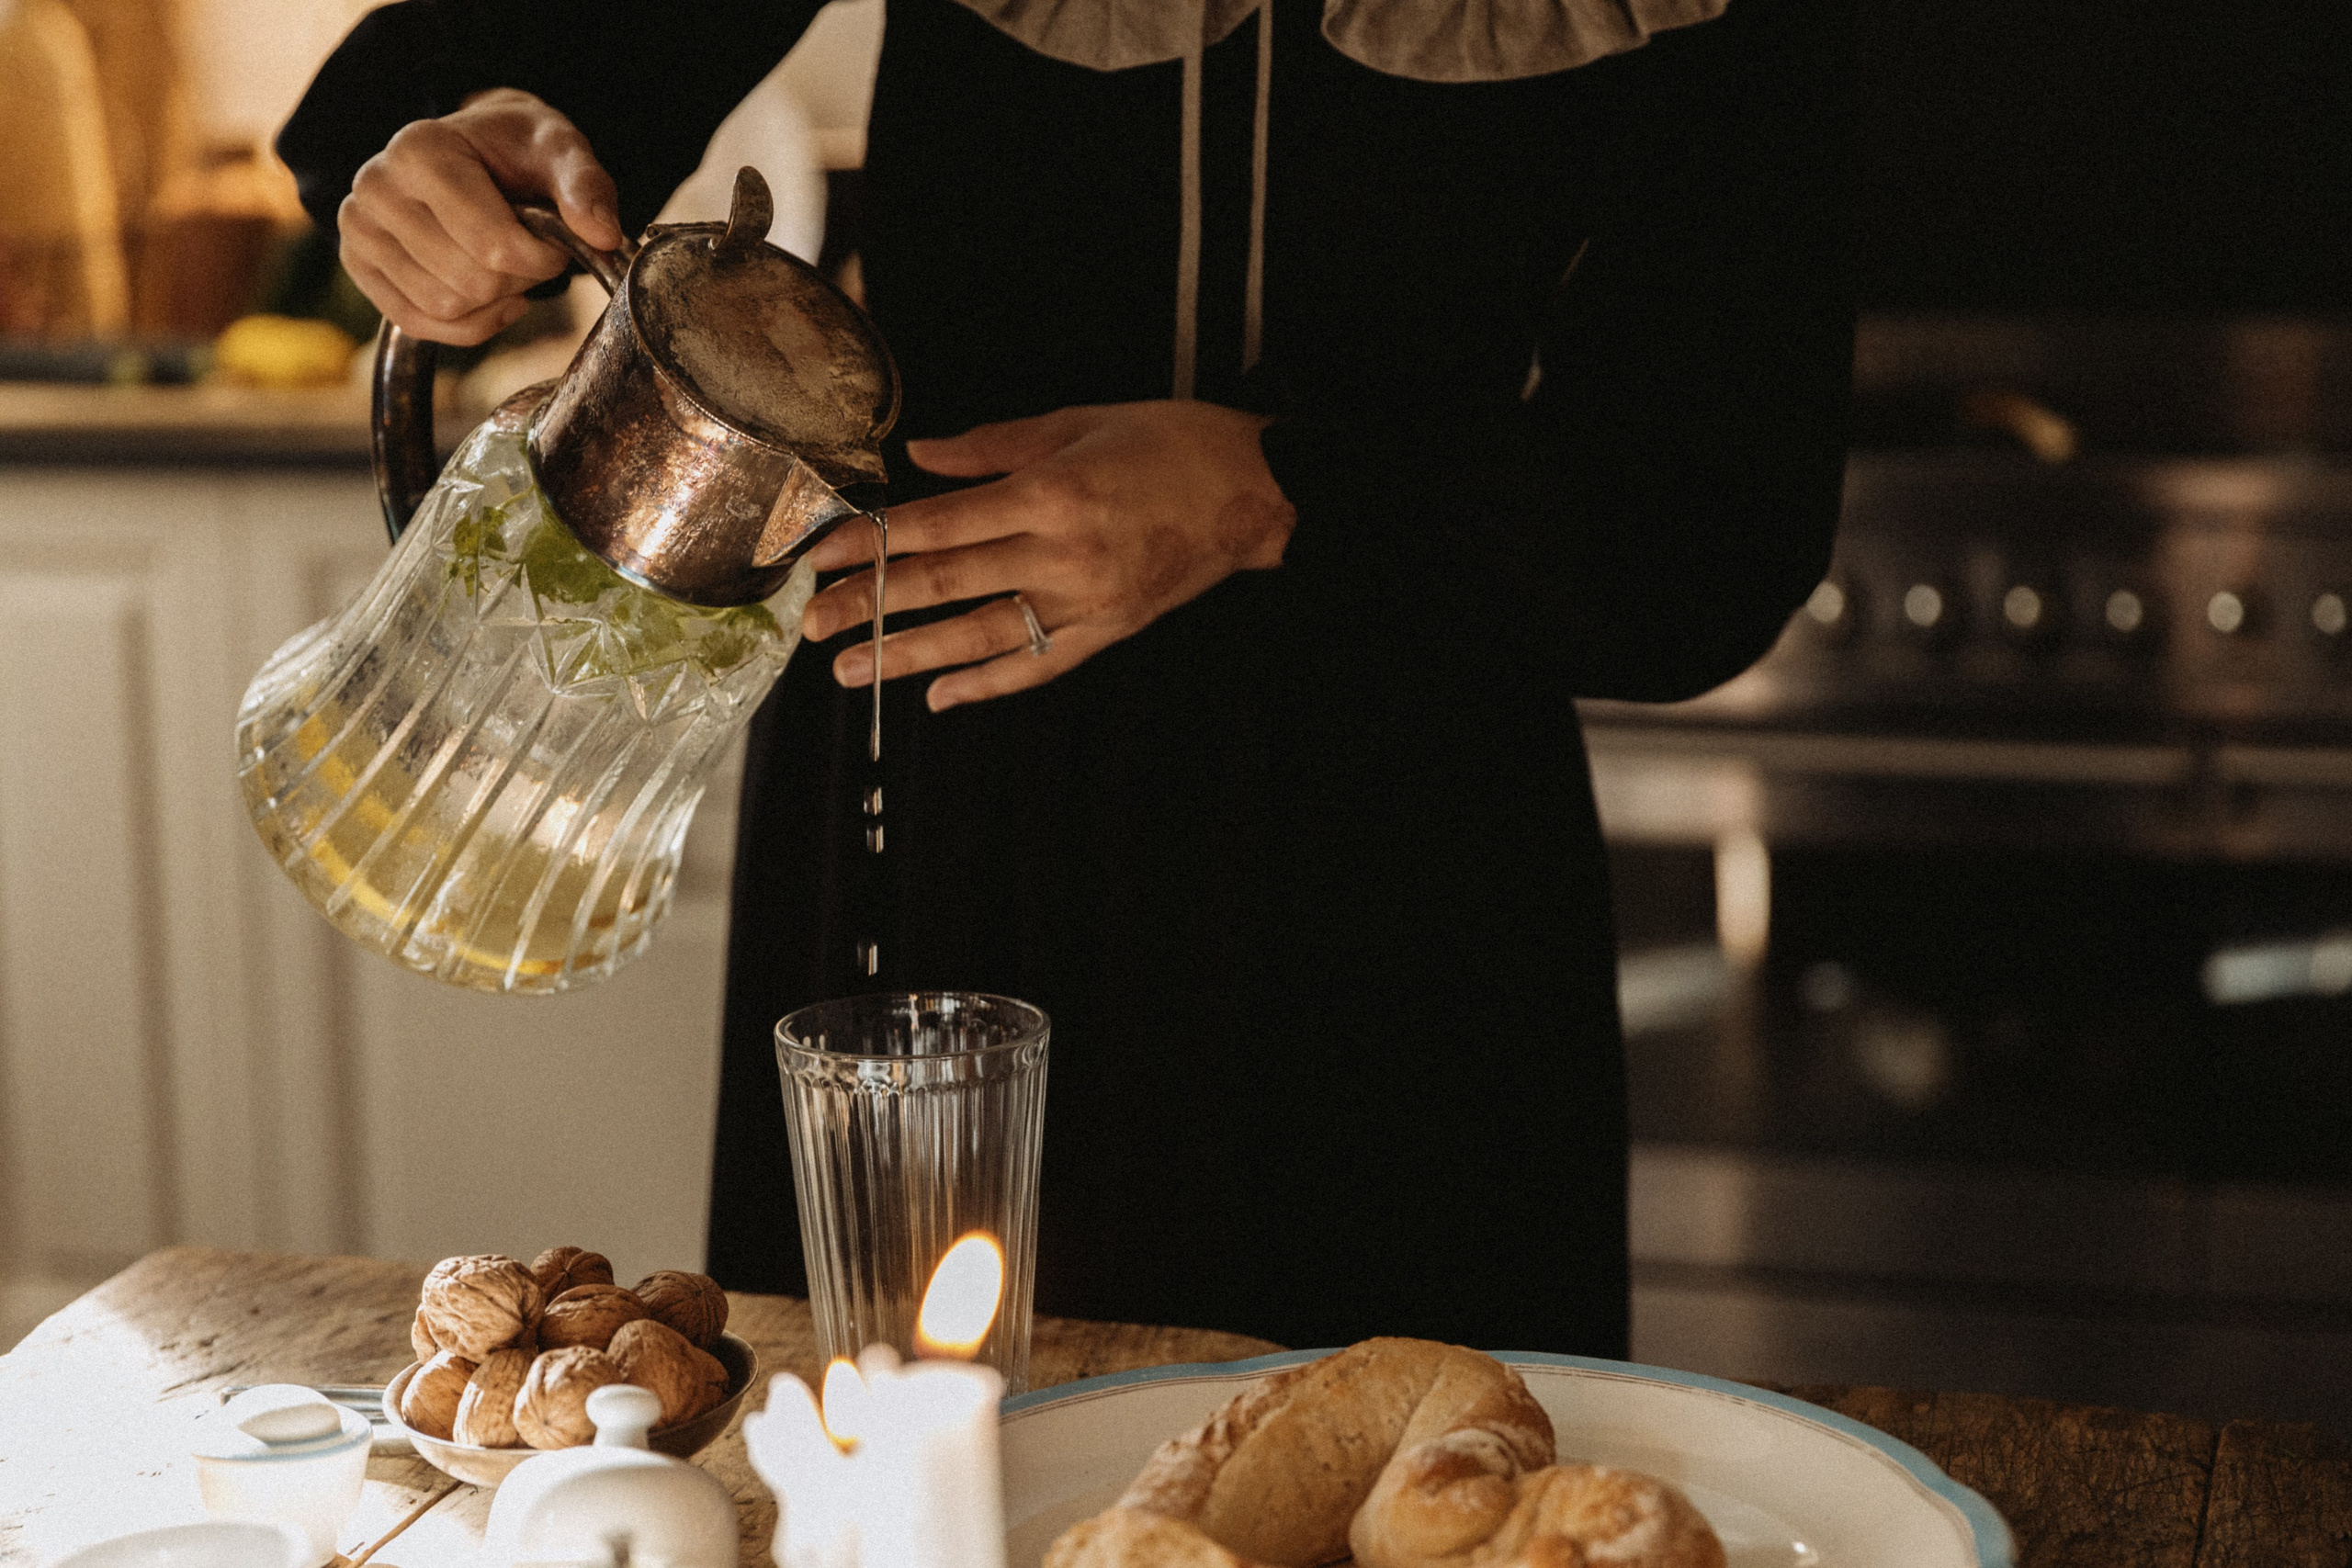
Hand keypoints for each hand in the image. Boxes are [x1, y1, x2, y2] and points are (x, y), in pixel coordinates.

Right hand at [339, 88, 623, 344]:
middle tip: (528, 251)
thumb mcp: (560, 150)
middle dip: (518, 278)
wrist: (474, 150)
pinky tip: (489, 298)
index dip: (541, 259)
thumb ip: (586, 187)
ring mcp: (359, 228)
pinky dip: (468, 323)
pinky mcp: (358, 265)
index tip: (554, 242)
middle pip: (470, 283)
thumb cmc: (516, 151)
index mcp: (421, 149)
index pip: (492, 245)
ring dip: (493, 299)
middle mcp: (377, 186)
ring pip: (445, 308)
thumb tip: (603, 236)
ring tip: (500, 261)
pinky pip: (419, 325)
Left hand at [801, 401, 1296, 710]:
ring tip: (851, 670)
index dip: (871, 543)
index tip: (822, 553)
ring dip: (910, 656)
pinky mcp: (1108, 630)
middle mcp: (1061, 554)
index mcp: (1049, 493)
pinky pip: (1037, 664)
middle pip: (944, 585)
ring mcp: (1085, 601)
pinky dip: (986, 684)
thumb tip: (919, 459)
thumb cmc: (1168, 444)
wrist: (1254, 491)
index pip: (936, 525)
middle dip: (870, 606)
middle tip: (813, 623)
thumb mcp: (1077, 422)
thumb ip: (991, 446)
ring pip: (979, 636)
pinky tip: (940, 696)